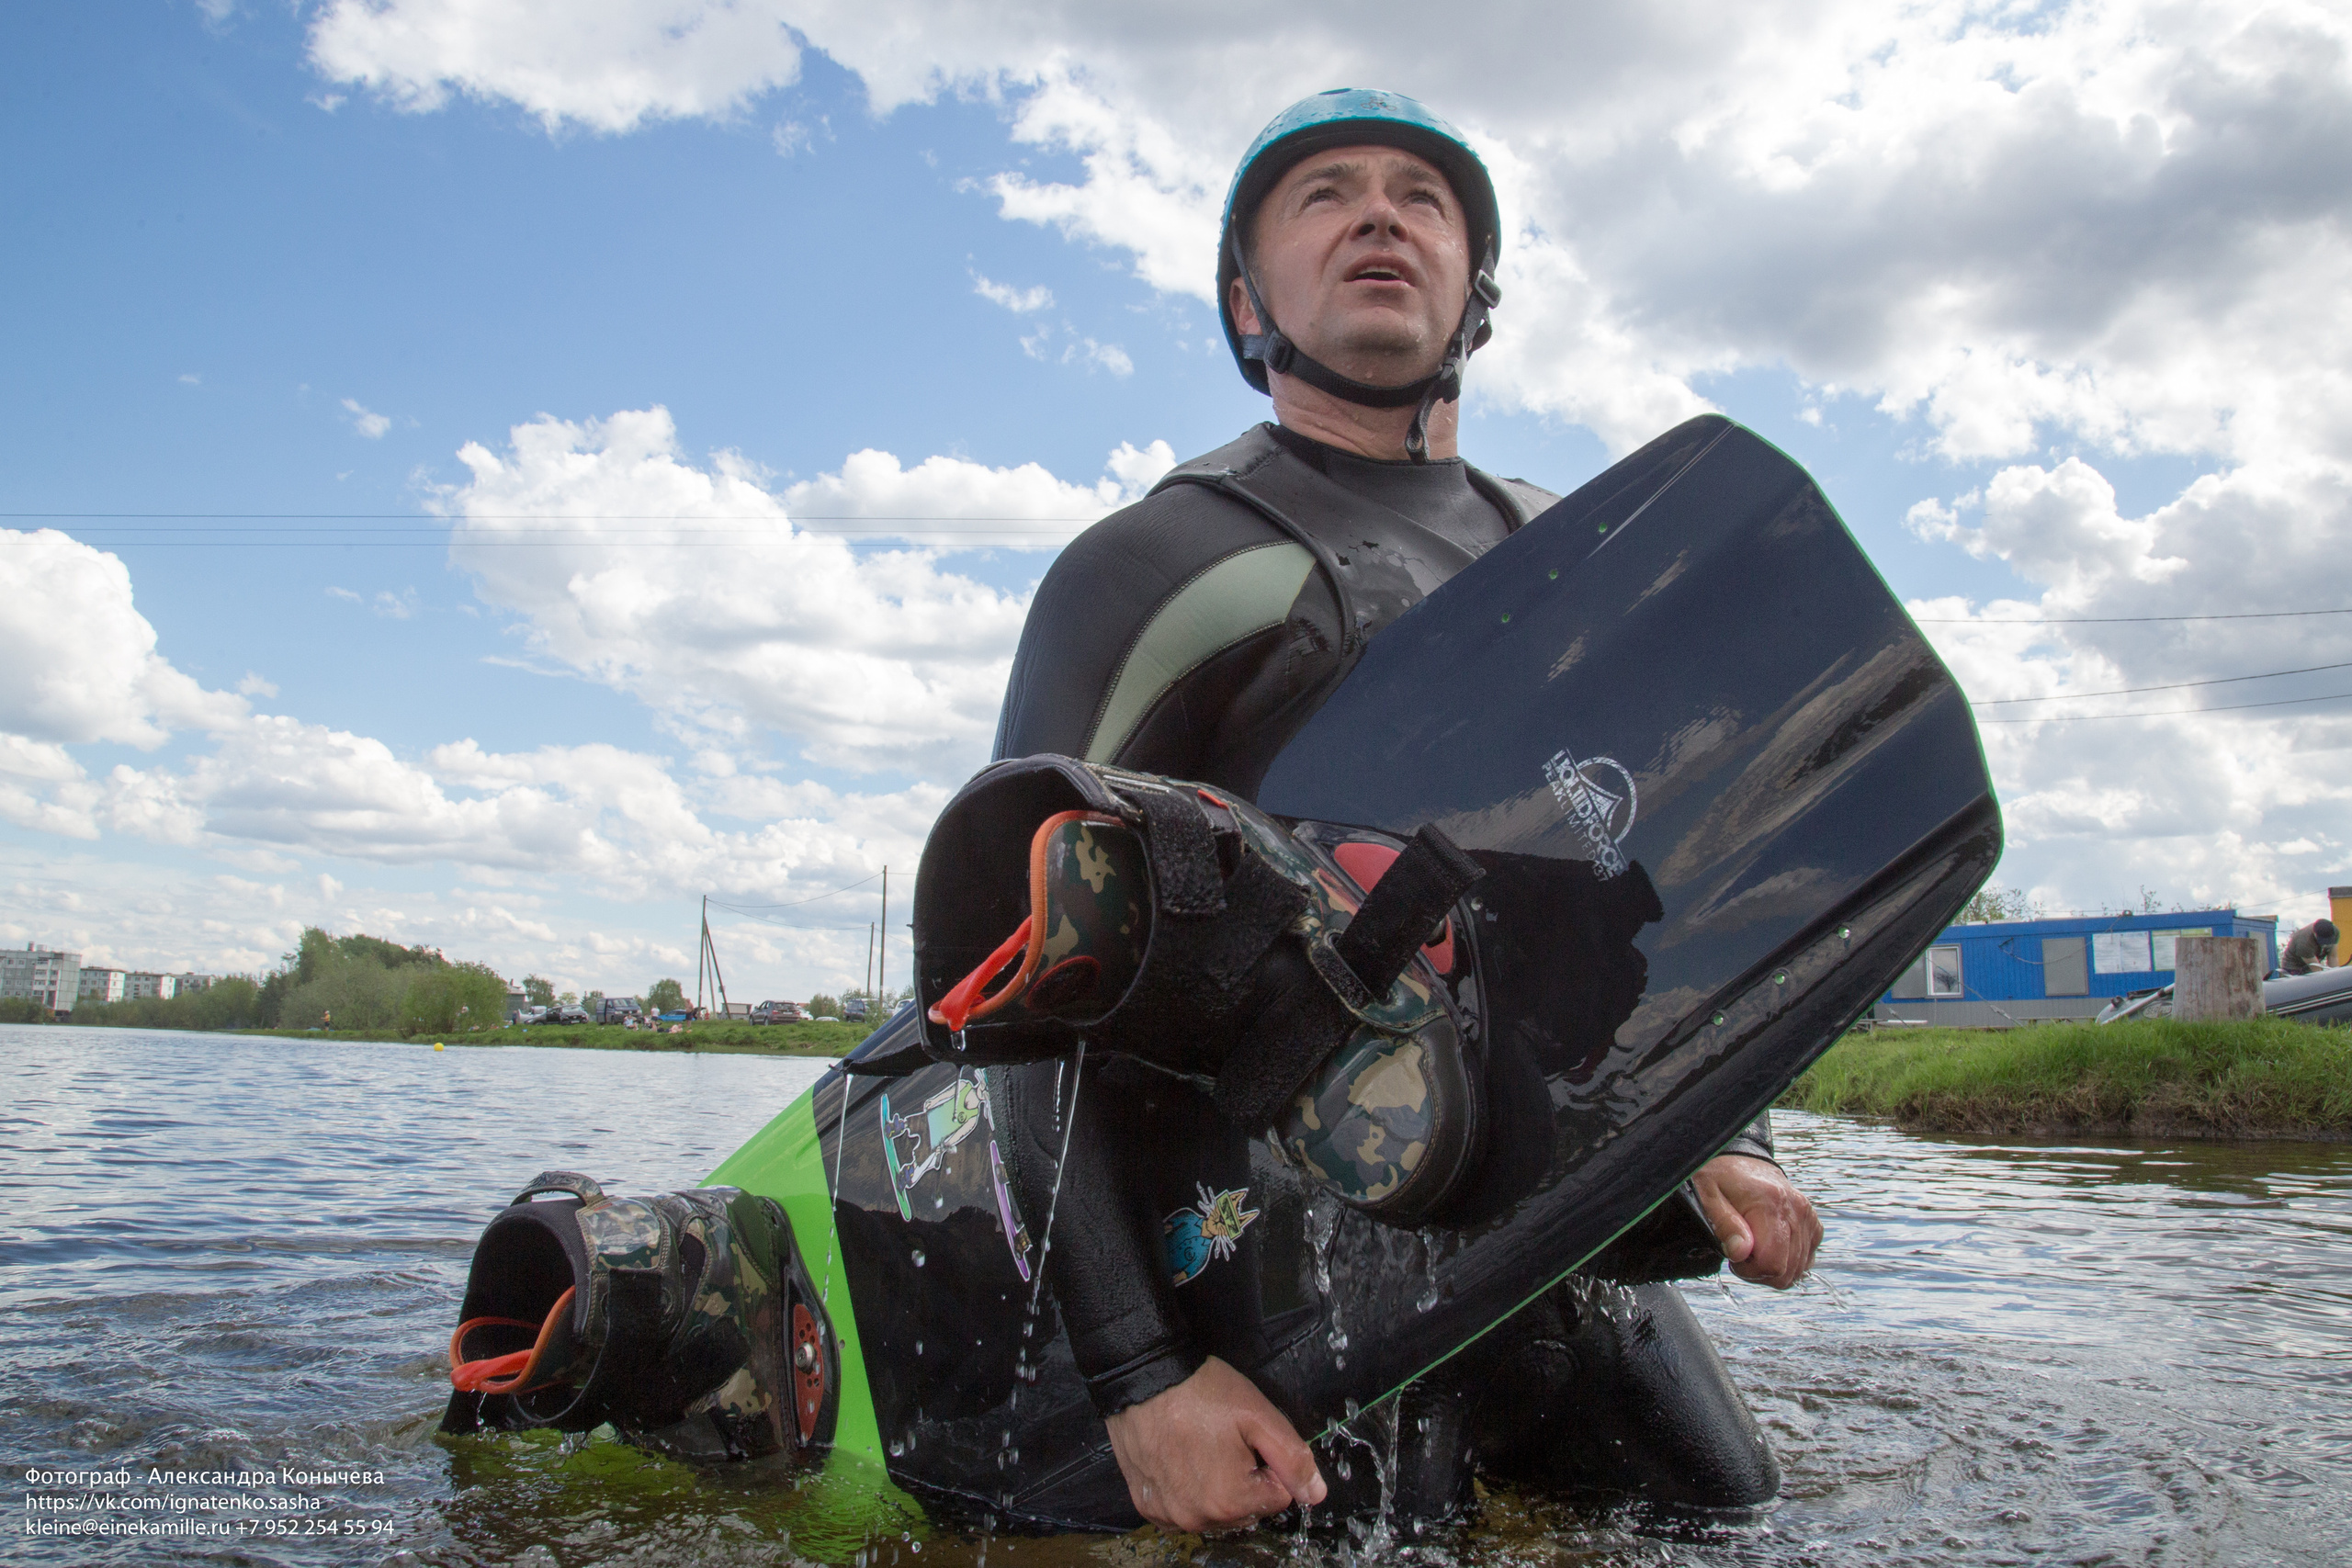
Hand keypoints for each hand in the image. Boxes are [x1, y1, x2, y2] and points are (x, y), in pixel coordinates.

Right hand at [1102, 1355, 1326, 1532]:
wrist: (1144, 1375)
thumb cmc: (1201, 1391)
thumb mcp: (1259, 1416)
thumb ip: (1292, 1458)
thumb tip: (1315, 1494)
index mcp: (1231, 1500)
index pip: (1278, 1496)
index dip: (1269, 1464)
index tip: (1248, 1439)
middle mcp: (1198, 1518)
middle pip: (1246, 1509)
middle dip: (1244, 1478)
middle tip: (1223, 1440)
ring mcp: (1169, 1515)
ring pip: (1215, 1511)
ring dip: (1216, 1488)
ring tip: (1200, 1447)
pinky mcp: (1147, 1505)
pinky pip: (1182, 1509)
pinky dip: (1187, 1491)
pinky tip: (1181, 1461)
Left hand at [1692, 1154, 1821, 1288]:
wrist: (1741, 1162)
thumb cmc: (1721, 1179)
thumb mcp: (1709, 1197)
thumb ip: (1725, 1225)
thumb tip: (1740, 1253)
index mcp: (1770, 1203)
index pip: (1772, 1263)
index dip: (1749, 1271)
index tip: (1734, 1257)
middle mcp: (1796, 1210)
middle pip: (1786, 1271)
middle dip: (1759, 1272)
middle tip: (1741, 1254)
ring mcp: (1808, 1217)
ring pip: (1798, 1270)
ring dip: (1773, 1268)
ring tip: (1754, 1249)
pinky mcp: (1813, 1223)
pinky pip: (1807, 1259)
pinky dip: (1788, 1261)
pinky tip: (1770, 1248)